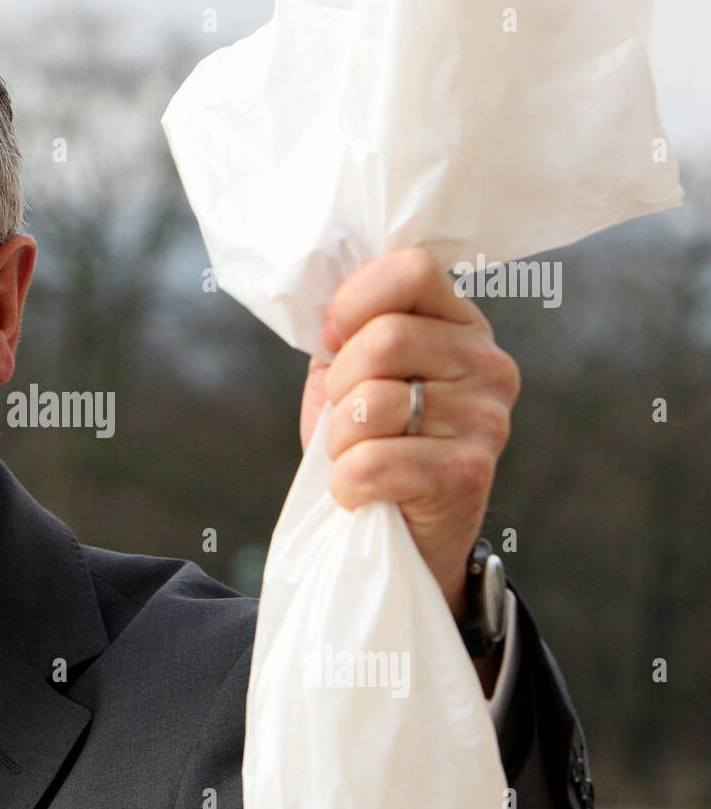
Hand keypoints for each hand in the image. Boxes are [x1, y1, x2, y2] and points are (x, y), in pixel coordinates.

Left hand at [299, 248, 519, 627]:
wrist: (396, 538)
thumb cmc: (371, 448)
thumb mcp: (354, 375)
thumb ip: (349, 330)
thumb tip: (319, 294)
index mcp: (461, 326)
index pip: (412, 270)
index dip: (354, 302)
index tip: (333, 341)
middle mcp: (488, 365)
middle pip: (385, 337)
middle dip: (340, 385)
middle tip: (348, 420)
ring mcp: (486, 421)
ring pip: (372, 402)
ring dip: (340, 439)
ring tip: (358, 457)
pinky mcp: (467, 475)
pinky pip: (372, 462)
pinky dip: (346, 482)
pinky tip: (362, 492)